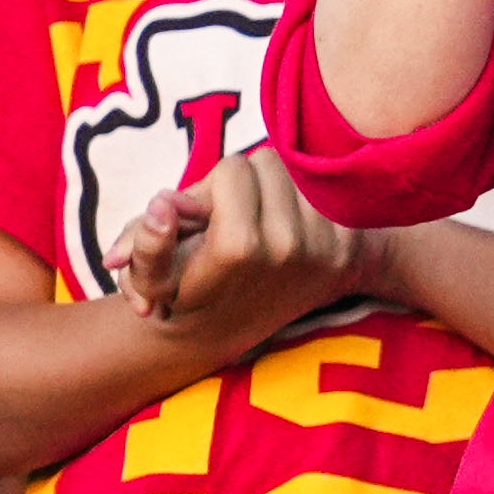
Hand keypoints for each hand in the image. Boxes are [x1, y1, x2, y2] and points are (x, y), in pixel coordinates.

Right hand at [110, 145, 381, 357]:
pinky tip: (282, 229)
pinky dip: (299, 201)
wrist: (235, 331)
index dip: (208, 188)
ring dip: (269, 189)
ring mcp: (323, 247)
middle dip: (240, 184)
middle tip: (225, 218)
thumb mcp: (150, 279)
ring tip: (251, 224)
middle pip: (266, 162)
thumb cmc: (185, 294)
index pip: (234, 168)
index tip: (198, 217)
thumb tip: (163, 204)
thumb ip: (147, 242)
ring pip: (294, 171)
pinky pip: (323, 191)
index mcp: (238, 248)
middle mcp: (288, 247)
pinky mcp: (346, 248)